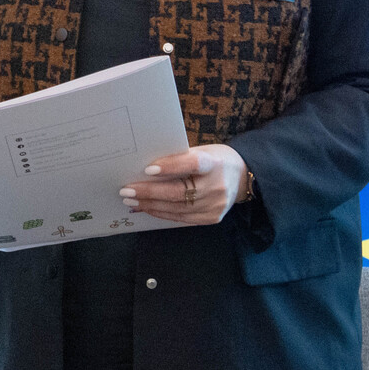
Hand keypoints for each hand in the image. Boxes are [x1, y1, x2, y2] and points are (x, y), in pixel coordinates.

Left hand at [119, 144, 248, 224]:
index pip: (192, 164)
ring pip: (177, 208)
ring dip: (150, 204)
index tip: (148, 169)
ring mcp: (215, 206)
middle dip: (149, 192)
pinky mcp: (211, 218)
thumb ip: (179, 158)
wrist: (242, 177)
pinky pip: (181, 218)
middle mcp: (216, 187)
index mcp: (214, 163)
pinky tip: (146, 207)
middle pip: (179, 192)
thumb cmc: (214, 160)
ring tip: (131, 199)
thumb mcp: (202, 151)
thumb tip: (145, 167)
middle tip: (126, 190)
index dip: (171, 166)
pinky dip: (161, 212)